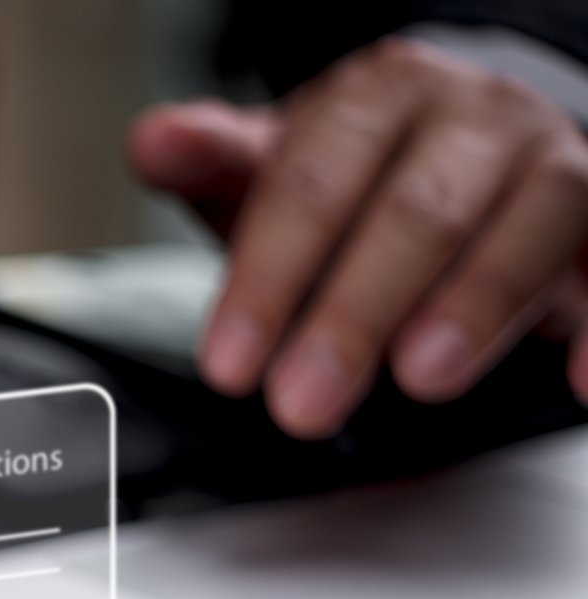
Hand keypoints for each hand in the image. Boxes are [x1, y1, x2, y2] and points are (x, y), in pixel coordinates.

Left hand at [131, 37, 587, 436]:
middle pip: (416, 210)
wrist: (472, 142)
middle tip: (301, 399)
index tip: (229, 362)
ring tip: (420, 377)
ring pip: (531, 221)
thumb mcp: (278, 164)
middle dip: (354, 313)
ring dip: (477, 305)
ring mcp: (549, 162)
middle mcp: (475, 117)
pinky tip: (578, 379)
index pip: (313, 183)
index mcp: (382, 96)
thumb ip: (215, 164)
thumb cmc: (364, 170)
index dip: (267, 277)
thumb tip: (155, 141)